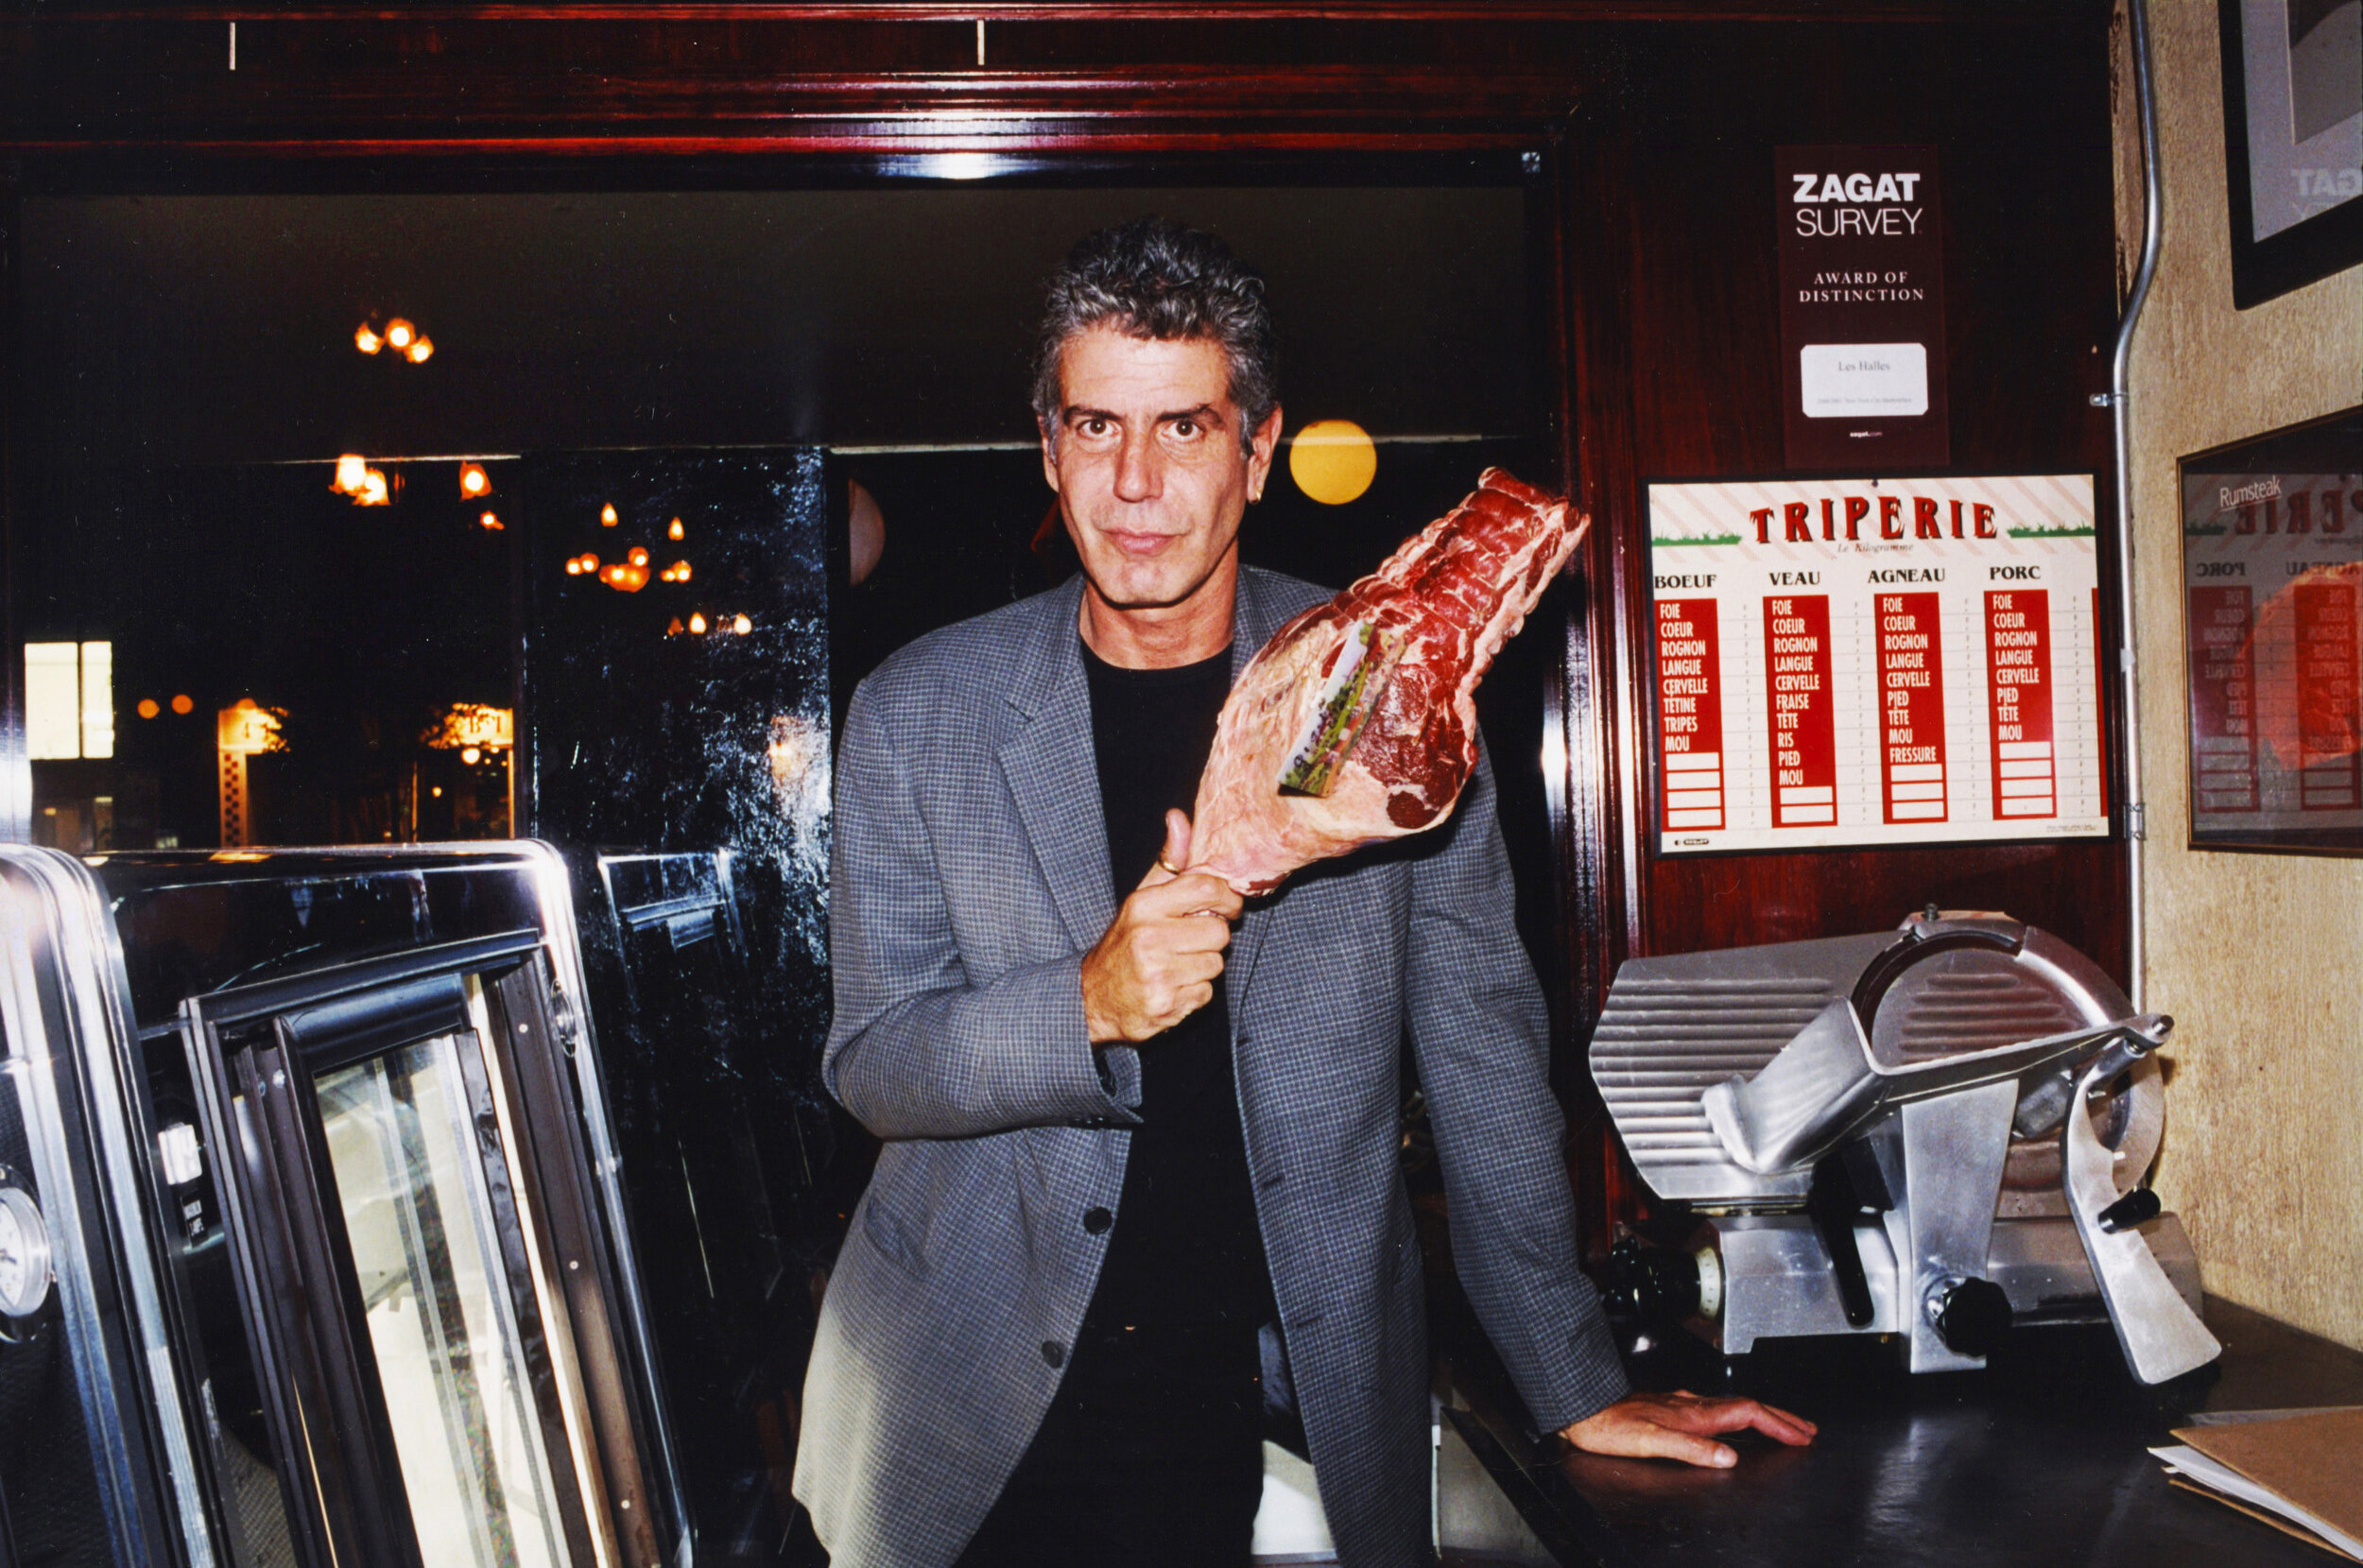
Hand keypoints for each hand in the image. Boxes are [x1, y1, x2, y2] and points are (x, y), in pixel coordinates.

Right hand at [1081, 810, 1242, 1044]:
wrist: (1092, 997)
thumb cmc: (1125, 942)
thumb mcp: (1141, 898)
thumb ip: (1168, 861)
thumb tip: (1179, 818)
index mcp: (1144, 906)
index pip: (1206, 888)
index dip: (1227, 898)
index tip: (1226, 905)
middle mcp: (1149, 939)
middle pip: (1219, 932)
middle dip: (1211, 938)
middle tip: (1189, 941)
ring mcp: (1157, 975)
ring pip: (1216, 964)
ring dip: (1203, 966)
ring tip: (1177, 964)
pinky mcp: (1166, 1006)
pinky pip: (1206, 993)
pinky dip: (1194, 992)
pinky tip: (1173, 986)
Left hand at [1559, 1390, 1815, 1468]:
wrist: (1582, 1409)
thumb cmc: (1610, 1427)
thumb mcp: (1651, 1442)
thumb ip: (1692, 1448)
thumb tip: (1729, 1458)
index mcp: (1693, 1413)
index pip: (1747, 1414)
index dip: (1777, 1424)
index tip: (1801, 1435)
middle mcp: (1691, 1404)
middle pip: (1747, 1406)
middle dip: (1781, 1417)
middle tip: (1807, 1428)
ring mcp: (1683, 1405)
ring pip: (1734, 1406)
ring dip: (1763, 1416)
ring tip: (1783, 1425)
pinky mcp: (1672, 1409)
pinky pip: (1719, 1410)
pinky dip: (1740, 1417)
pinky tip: (1736, 1423)